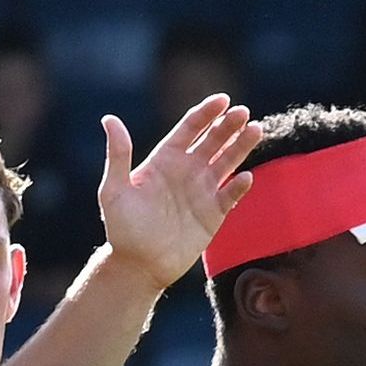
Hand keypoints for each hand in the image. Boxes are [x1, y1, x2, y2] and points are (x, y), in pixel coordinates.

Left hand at [95, 94, 259, 287]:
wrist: (138, 265)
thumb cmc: (122, 228)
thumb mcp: (114, 189)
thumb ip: (118, 154)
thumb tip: (110, 119)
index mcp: (165, 159)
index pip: (190, 128)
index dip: (206, 113)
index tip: (222, 100)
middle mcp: (187, 170)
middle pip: (213, 140)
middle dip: (229, 125)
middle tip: (243, 112)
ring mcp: (202, 191)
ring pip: (228, 162)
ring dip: (242, 147)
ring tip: (256, 130)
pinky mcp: (213, 214)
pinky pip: (231, 195)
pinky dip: (239, 186)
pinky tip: (246, 177)